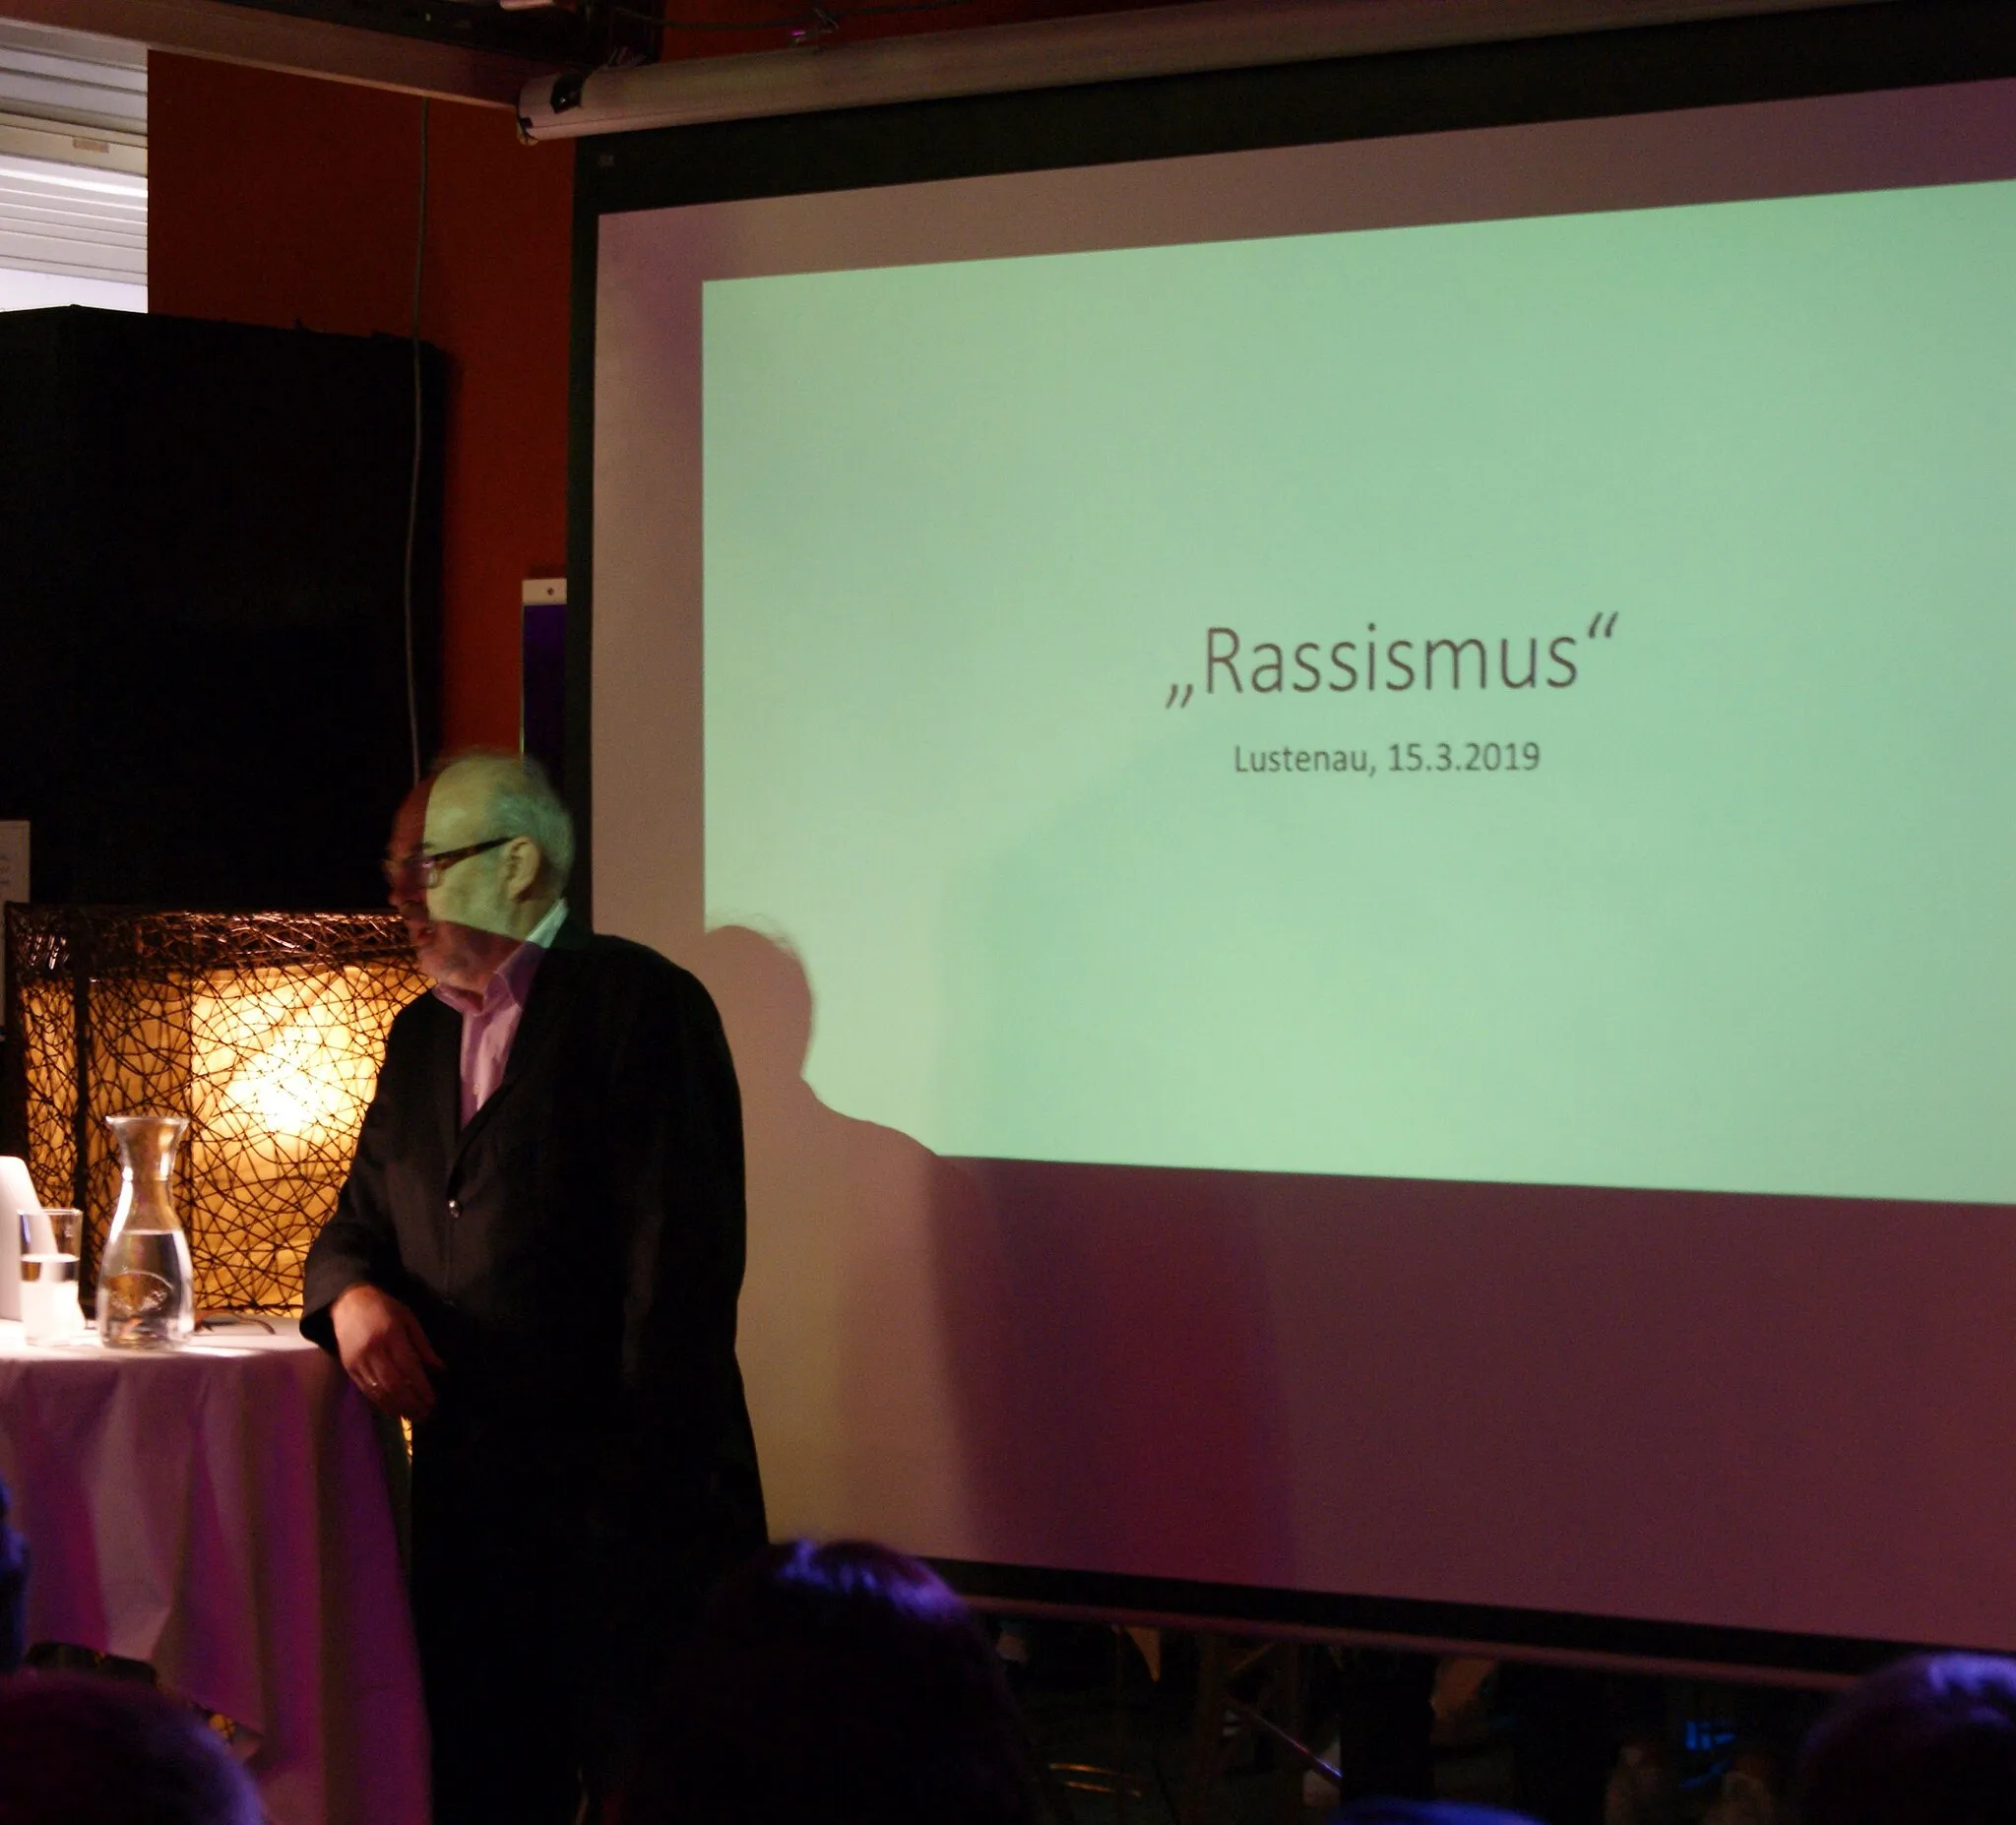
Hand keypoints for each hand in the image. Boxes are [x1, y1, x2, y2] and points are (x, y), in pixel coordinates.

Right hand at [330, 1284, 443, 1421]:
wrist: (348, 1302)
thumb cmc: (384, 1308)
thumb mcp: (409, 1319)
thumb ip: (423, 1345)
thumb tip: (439, 1368)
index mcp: (391, 1335)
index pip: (409, 1368)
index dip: (421, 1387)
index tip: (433, 1400)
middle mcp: (373, 1351)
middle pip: (393, 1384)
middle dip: (411, 1403)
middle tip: (425, 1414)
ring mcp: (358, 1361)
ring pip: (379, 1391)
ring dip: (397, 1408)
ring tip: (413, 1417)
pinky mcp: (349, 1368)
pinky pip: (366, 1391)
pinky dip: (381, 1403)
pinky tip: (394, 1410)